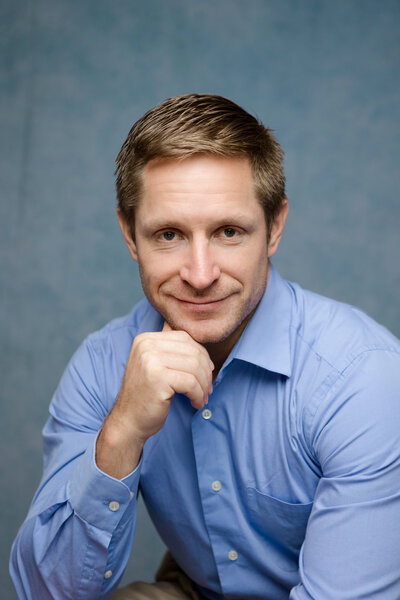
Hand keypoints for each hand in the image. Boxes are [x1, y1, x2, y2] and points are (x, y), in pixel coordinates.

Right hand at [96, 321, 213, 477]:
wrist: (128, 421)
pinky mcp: (158, 378)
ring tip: (202, 397)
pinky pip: (191, 382)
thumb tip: (198, 338)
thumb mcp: (155, 365)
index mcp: (145, 339)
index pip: (185, 338)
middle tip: (208, 388)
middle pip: (192, 351)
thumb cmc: (147, 395)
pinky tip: (196, 403)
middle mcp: (146, 345)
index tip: (207, 372)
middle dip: (206, 372)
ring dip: (204, 385)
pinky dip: (198, 394)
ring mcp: (150, 360)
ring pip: (195, 366)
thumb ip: (170, 349)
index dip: (201, 355)